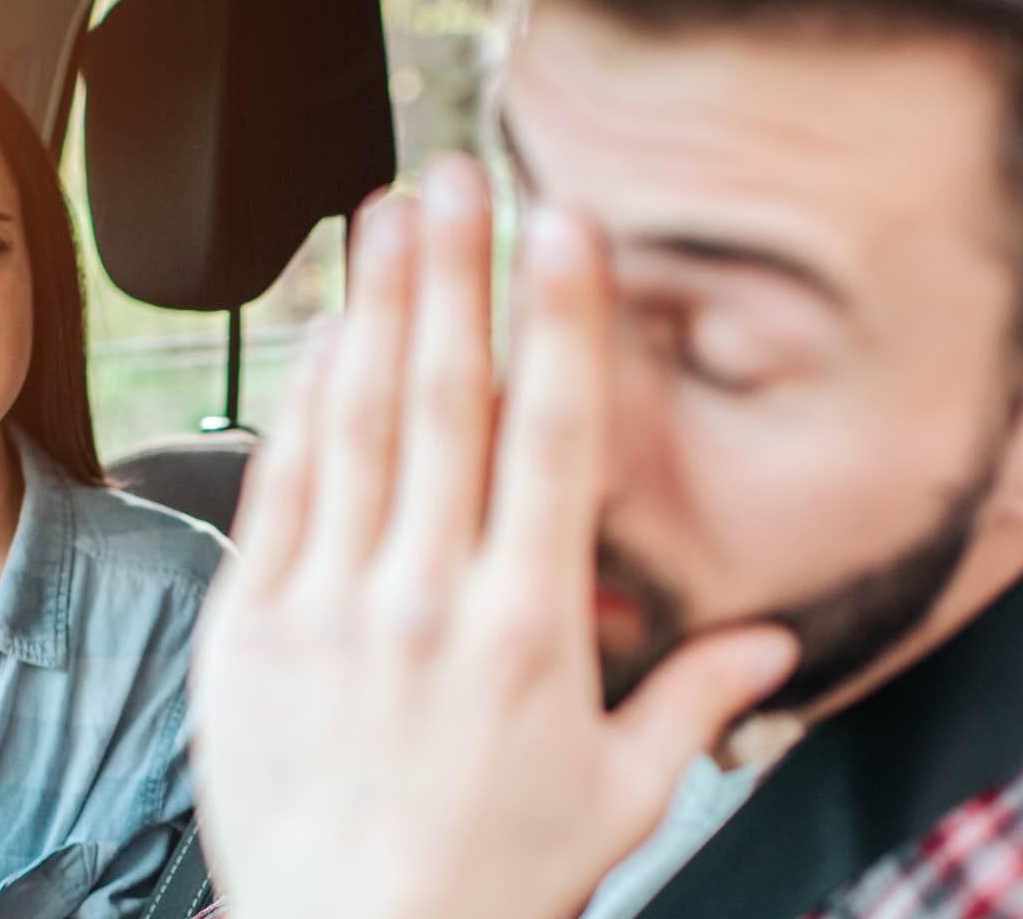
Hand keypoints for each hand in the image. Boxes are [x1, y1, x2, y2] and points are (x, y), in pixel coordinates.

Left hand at [190, 155, 798, 918]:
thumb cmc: (482, 878)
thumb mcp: (617, 799)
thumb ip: (693, 702)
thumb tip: (772, 646)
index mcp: (527, 630)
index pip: (548, 438)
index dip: (557, 319)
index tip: (560, 229)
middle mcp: (423, 598)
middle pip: (442, 401)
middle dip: (452, 273)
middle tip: (454, 174)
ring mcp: (327, 606)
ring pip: (353, 424)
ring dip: (373, 308)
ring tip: (380, 217)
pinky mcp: (250, 627)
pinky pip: (278, 491)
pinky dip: (300, 406)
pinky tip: (320, 338)